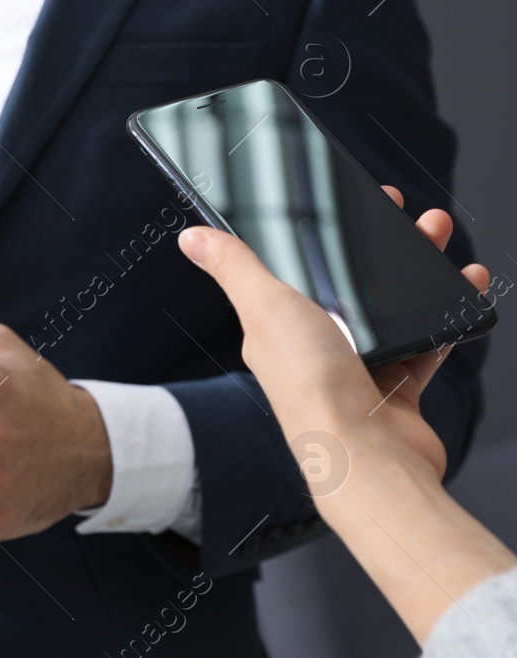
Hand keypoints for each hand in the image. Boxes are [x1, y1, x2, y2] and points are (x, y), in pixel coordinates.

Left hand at [177, 185, 488, 487]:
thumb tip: (193, 238)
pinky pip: (427, 342)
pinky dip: (447, 313)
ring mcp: (358, 367)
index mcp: (276, 325)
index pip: (300, 267)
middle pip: (354, 283)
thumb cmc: (311, 388)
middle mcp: (315, 346)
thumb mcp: (265, 308)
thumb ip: (236, 267)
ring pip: (394, 308)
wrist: (367, 457)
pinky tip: (464, 286)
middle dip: (385, 244)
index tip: (356, 200)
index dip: (325, 233)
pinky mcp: (397, 388)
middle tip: (413, 217)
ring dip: (419, 270)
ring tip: (439, 236)